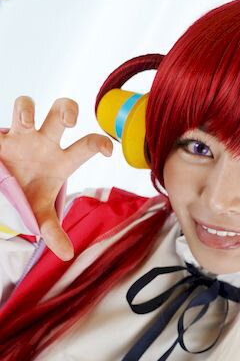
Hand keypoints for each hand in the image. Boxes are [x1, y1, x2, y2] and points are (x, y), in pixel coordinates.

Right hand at [0, 95, 112, 260]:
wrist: (2, 191)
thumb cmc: (29, 194)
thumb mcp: (40, 213)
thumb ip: (53, 231)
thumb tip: (67, 255)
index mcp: (61, 160)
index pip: (86, 145)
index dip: (98, 142)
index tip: (108, 150)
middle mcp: (43, 141)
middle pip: (61, 111)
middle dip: (67, 110)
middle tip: (68, 123)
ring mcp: (19, 134)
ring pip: (25, 105)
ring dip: (26, 109)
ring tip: (25, 121)